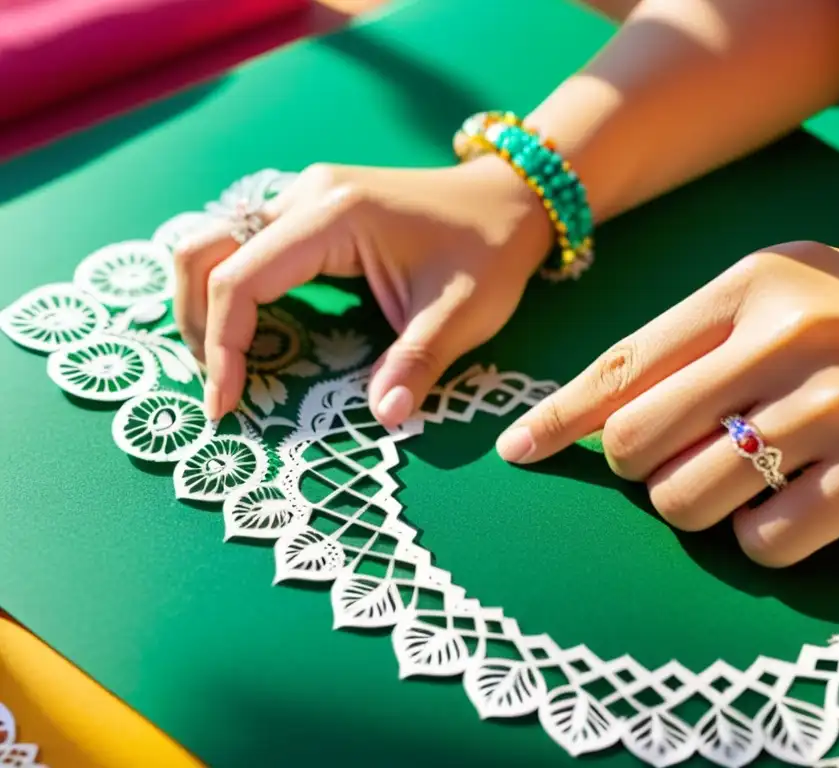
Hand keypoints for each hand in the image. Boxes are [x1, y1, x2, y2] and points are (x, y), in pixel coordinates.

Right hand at [173, 158, 551, 423]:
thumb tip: (384, 418)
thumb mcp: (461, 315)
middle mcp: (307, 195)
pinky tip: (254, 335)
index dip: (222, 346)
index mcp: (334, 216)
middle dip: (198, 324)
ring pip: (217, 243)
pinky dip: (234, 290)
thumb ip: (417, 365)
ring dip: (208, 304)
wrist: (511, 201)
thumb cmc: (489, 252)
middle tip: (220, 388)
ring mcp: (306, 196)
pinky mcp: (313, 208)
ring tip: (227, 367)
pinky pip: (249, 246)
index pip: (241, 280)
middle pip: (206, 251)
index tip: (226, 406)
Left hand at [497, 241, 838, 565]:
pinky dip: (764, 538)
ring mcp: (836, 402)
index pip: (623, 362)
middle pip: (638, 441)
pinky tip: (802, 505)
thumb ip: (700, 344)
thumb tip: (604, 419)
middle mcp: (786, 333)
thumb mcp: (793, 296)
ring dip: (700, 508)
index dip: (560, 416)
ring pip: (690, 498)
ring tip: (749, 483)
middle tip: (689, 461)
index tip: (517, 450)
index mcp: (753, 283)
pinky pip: (764, 539)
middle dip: (645, 471)